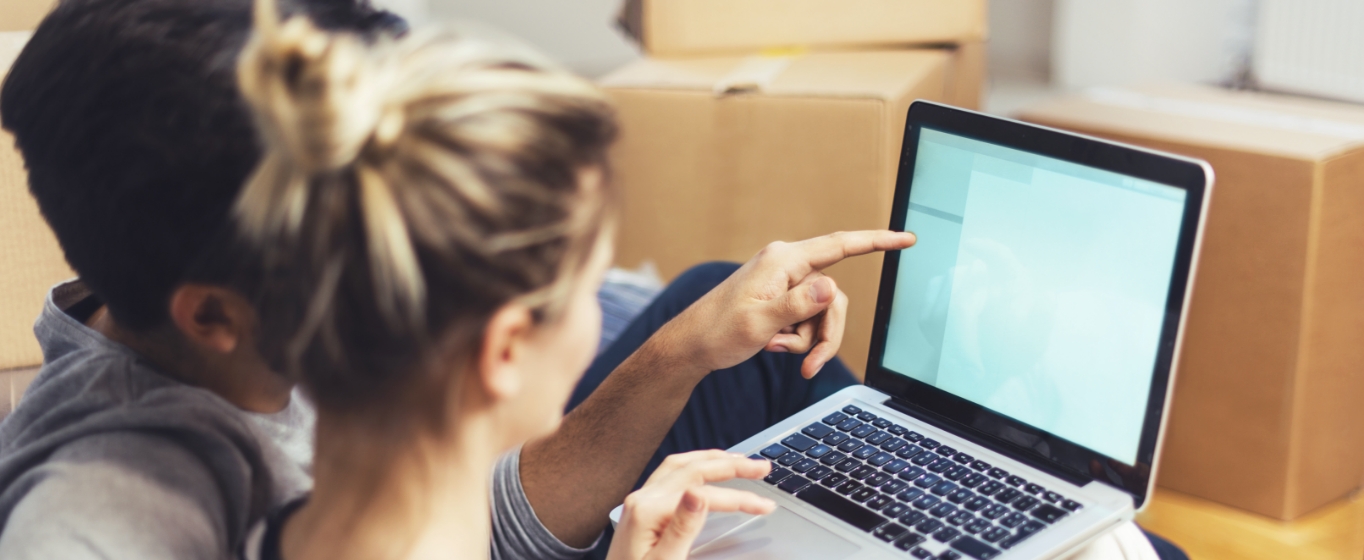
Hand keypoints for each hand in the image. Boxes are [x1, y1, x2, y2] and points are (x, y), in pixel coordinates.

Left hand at [606, 451, 775, 559]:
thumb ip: (682, 528)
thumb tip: (698, 494)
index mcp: (647, 511)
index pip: (704, 494)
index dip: (738, 498)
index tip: (764, 506)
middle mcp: (642, 498)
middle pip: (693, 468)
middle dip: (731, 465)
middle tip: (761, 467)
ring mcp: (640, 500)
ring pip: (681, 464)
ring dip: (713, 459)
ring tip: (741, 461)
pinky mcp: (642, 507)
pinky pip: (672, 473)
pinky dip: (696, 465)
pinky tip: (708, 470)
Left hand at [669, 230, 916, 377]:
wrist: (691, 346)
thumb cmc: (718, 332)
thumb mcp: (759, 322)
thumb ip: (798, 305)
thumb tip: (831, 287)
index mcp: (784, 260)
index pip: (841, 245)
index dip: (877, 242)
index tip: (907, 239)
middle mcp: (788, 265)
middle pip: (835, 298)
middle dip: (826, 334)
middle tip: (808, 366)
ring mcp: (785, 283)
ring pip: (823, 314)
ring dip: (806, 340)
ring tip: (776, 350)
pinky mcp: (782, 299)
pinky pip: (807, 320)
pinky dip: (795, 340)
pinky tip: (770, 345)